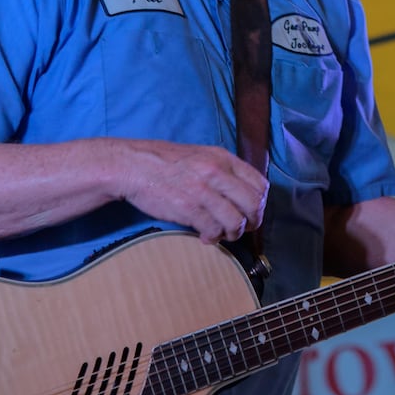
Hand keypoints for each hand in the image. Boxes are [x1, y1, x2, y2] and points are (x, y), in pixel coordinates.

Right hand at [119, 140, 268, 243]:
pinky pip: (213, 230)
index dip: (260, 203)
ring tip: (222, 234)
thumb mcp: (202, 156)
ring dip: (233, 233)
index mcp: (223, 158)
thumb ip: (223, 171)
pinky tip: (205, 236)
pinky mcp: (188, 208)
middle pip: (254, 204)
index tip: (252, 212)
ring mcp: (203, 191)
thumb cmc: (166, 163)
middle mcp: (217, 172)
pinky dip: (213, 238)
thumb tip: (242, 194)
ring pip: (236, 221)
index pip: (260, 184)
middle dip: (252, 222)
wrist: (134, 165)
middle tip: (242, 228)